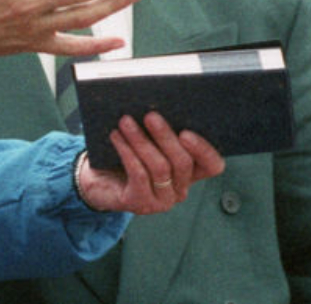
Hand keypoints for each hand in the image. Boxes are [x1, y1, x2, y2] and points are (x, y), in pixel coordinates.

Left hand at [75, 112, 224, 213]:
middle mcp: (180, 189)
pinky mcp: (140, 204)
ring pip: (160, 168)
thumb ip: (159, 129)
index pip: (212, 165)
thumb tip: (158, 106)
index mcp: (190, 172)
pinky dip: (127, 152)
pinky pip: (139, 175)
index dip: (203, 150)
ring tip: (126, 121)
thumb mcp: (148, 139)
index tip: (186, 131)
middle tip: (150, 115)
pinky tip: (116, 137)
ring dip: (141, 141)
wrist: (98, 179)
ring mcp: (162, 200)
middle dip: (166, 136)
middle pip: (182, 163)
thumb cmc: (127, 154)